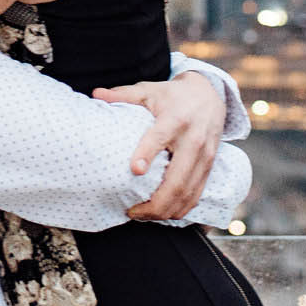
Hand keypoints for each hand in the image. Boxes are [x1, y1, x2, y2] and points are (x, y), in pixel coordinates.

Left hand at [96, 71, 224, 220]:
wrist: (210, 96)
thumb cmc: (173, 96)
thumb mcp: (149, 90)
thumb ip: (123, 95)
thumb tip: (96, 94)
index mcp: (175, 119)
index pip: (160, 137)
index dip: (147, 153)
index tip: (134, 170)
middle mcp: (193, 140)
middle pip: (177, 179)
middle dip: (155, 203)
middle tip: (131, 211)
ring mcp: (205, 157)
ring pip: (188, 193)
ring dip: (165, 211)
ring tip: (142, 216)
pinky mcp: (210, 167)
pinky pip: (197, 195)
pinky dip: (180, 210)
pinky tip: (163, 214)